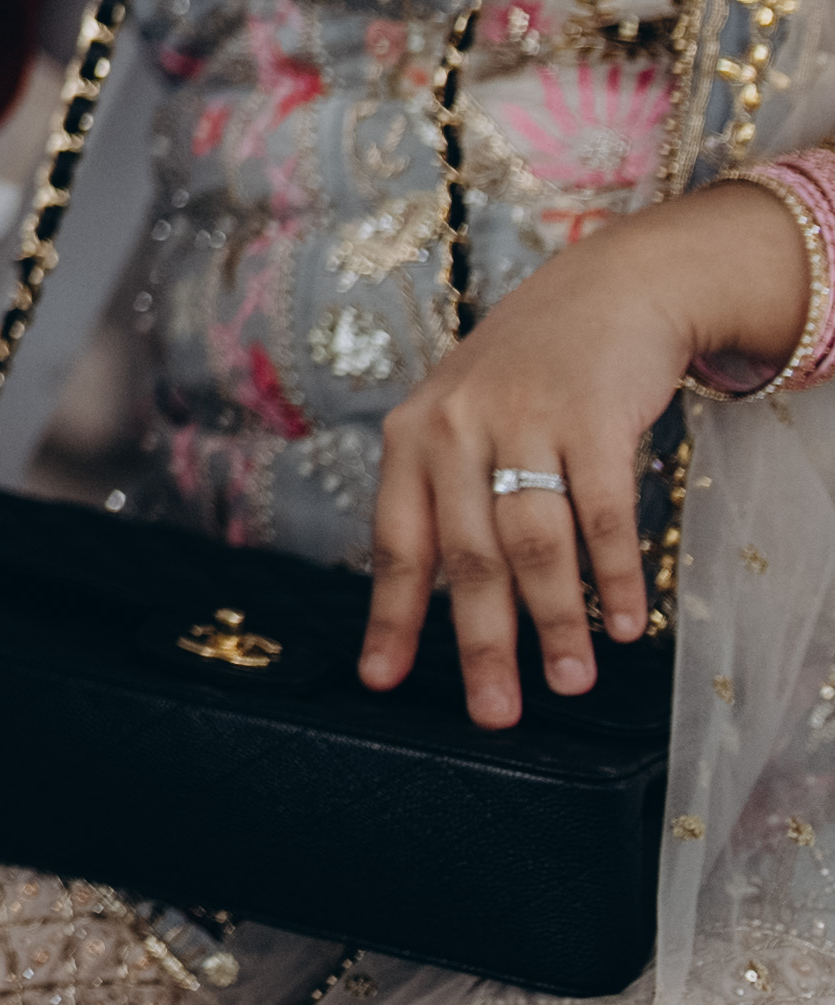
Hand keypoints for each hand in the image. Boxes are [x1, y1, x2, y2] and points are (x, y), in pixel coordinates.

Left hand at [359, 177, 802, 723]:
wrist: (602, 290)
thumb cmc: (524, 376)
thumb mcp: (461, 421)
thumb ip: (447, 498)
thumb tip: (440, 601)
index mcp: (411, 436)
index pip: (398, 542)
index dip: (391, 616)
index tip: (381, 681)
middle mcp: (456, 427)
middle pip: (468, 557)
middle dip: (482, 643)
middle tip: (495, 714)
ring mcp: (524, 420)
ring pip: (535, 543)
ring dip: (556, 621)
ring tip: (571, 681)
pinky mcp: (592, 417)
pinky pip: (602, 514)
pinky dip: (613, 575)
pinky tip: (623, 624)